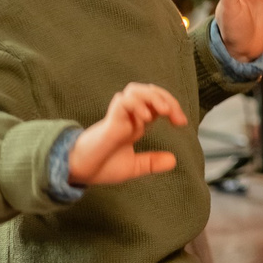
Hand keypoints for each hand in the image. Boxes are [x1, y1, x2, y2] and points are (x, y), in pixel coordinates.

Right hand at [68, 82, 187, 186]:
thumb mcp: (133, 167)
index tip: (182, 123)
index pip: (156, 102)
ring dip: (153, 97)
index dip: (172, 106)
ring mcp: (118, 116)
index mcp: (135, 123)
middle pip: (149, 91)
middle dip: (167, 98)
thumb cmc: (101, 167)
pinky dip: (137, 104)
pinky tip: (145, 118)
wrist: (79, 173)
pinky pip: (123, 101)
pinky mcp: (109, 120)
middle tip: (176, 117)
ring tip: (164, 112)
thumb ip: (151, 163)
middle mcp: (128, 116)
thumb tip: (173, 160)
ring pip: (135, 90)